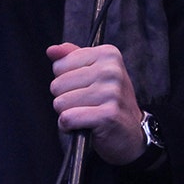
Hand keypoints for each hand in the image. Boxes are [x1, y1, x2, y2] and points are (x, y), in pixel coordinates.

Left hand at [47, 43, 146, 165]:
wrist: (131, 133)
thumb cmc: (109, 102)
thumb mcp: (94, 73)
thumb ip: (71, 57)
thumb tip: (52, 50)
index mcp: (108, 54)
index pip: (59, 66)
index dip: (65, 82)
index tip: (84, 88)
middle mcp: (112, 70)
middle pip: (57, 85)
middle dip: (65, 99)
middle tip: (86, 105)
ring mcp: (111, 92)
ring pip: (60, 102)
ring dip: (67, 114)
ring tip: (86, 115)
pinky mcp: (108, 115)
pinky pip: (67, 118)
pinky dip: (69, 127)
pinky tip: (84, 127)